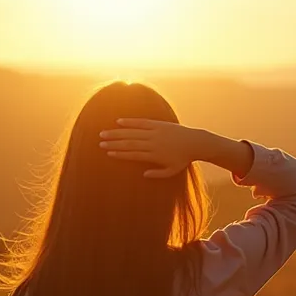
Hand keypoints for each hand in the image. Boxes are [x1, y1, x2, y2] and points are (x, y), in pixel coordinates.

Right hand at [99, 119, 214, 178]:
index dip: (119, 153)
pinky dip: (130, 122)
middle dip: (113, 142)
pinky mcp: (158, 124)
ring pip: (132, 132)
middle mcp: (152, 143)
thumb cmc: (183, 159)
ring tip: (104, 133)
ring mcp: (155, 132)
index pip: (133, 154)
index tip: (108, 152)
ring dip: (117, 132)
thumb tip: (143, 174)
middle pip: (129, 143)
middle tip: (100, 142)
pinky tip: (119, 121)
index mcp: (154, 155)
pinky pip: (142, 122)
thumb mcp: (172, 171)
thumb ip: (157, 174)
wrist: (195, 142)